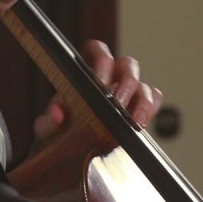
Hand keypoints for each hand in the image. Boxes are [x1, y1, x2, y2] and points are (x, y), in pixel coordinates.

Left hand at [32, 39, 163, 146]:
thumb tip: (57, 113)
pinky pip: (153, 98)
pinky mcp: (140, 108)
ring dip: (142, 100)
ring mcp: (128, 92)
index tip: (100, 81)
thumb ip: (49, 120)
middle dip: (126, 82)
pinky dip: (151, 106)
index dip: (102, 60)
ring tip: (134, 120)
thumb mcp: (49, 127)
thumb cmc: (60, 130)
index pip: (98, 50)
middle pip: (127, 64)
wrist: (70, 151)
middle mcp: (111, 77)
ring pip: (143, 83)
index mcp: (87, 71)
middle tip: (118, 104)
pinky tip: (141, 121)